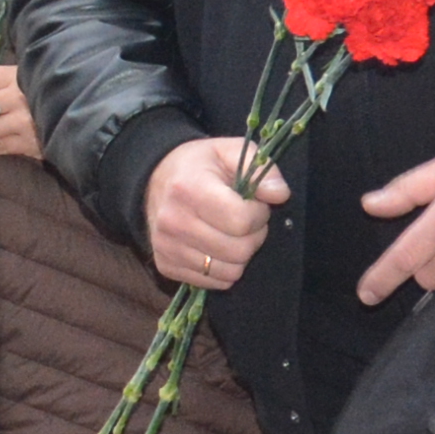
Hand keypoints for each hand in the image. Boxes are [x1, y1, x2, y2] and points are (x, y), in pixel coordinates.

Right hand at [144, 132, 283, 293]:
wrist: (154, 180)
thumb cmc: (199, 165)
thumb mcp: (229, 151)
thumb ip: (260, 167)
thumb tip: (280, 194)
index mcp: (189, 189)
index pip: (240, 221)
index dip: (258, 215)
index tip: (255, 204)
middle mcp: (173, 222)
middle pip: (238, 251)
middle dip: (254, 237)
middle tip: (247, 221)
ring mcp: (167, 248)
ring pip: (230, 272)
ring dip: (241, 255)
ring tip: (233, 234)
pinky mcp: (166, 266)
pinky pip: (214, 282)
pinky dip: (224, 268)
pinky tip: (218, 246)